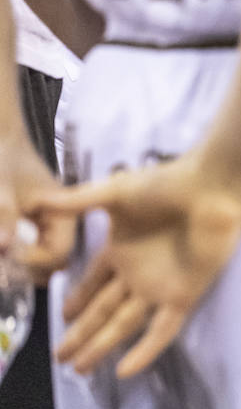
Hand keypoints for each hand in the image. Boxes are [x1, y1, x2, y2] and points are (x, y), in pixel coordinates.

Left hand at [0, 136, 75, 281]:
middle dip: (30, 267)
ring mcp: (51, 224)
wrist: (2, 141)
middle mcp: (64, 221)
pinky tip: (6, 250)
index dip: (33, 261)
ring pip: (45, 258)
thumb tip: (3, 249)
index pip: (59, 253)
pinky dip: (20, 254)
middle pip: (56, 261)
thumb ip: (5, 218)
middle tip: (4, 264)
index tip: (7, 255)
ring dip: (24, 263)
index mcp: (66, 212)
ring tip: (5, 258)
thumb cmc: (5, 161)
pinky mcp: (37, 224)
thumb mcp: (2, 190)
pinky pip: (35, 248)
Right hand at [34, 149, 240, 377]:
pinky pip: (163, 330)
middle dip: (81, 333)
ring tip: (79, 369)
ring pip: (125, 325)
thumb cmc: (167, 185)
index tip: (61, 318)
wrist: (212, 188)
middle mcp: (138, 273)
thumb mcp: (114, 192)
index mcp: (122, 249)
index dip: (78, 300)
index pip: (94, 283)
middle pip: (104, 310)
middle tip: (59, 358)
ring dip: (102, 346)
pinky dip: (145, 351)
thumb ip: (77, 202)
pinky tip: (124, 370)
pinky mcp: (184, 295)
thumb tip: (37, 203)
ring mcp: (160, 286)